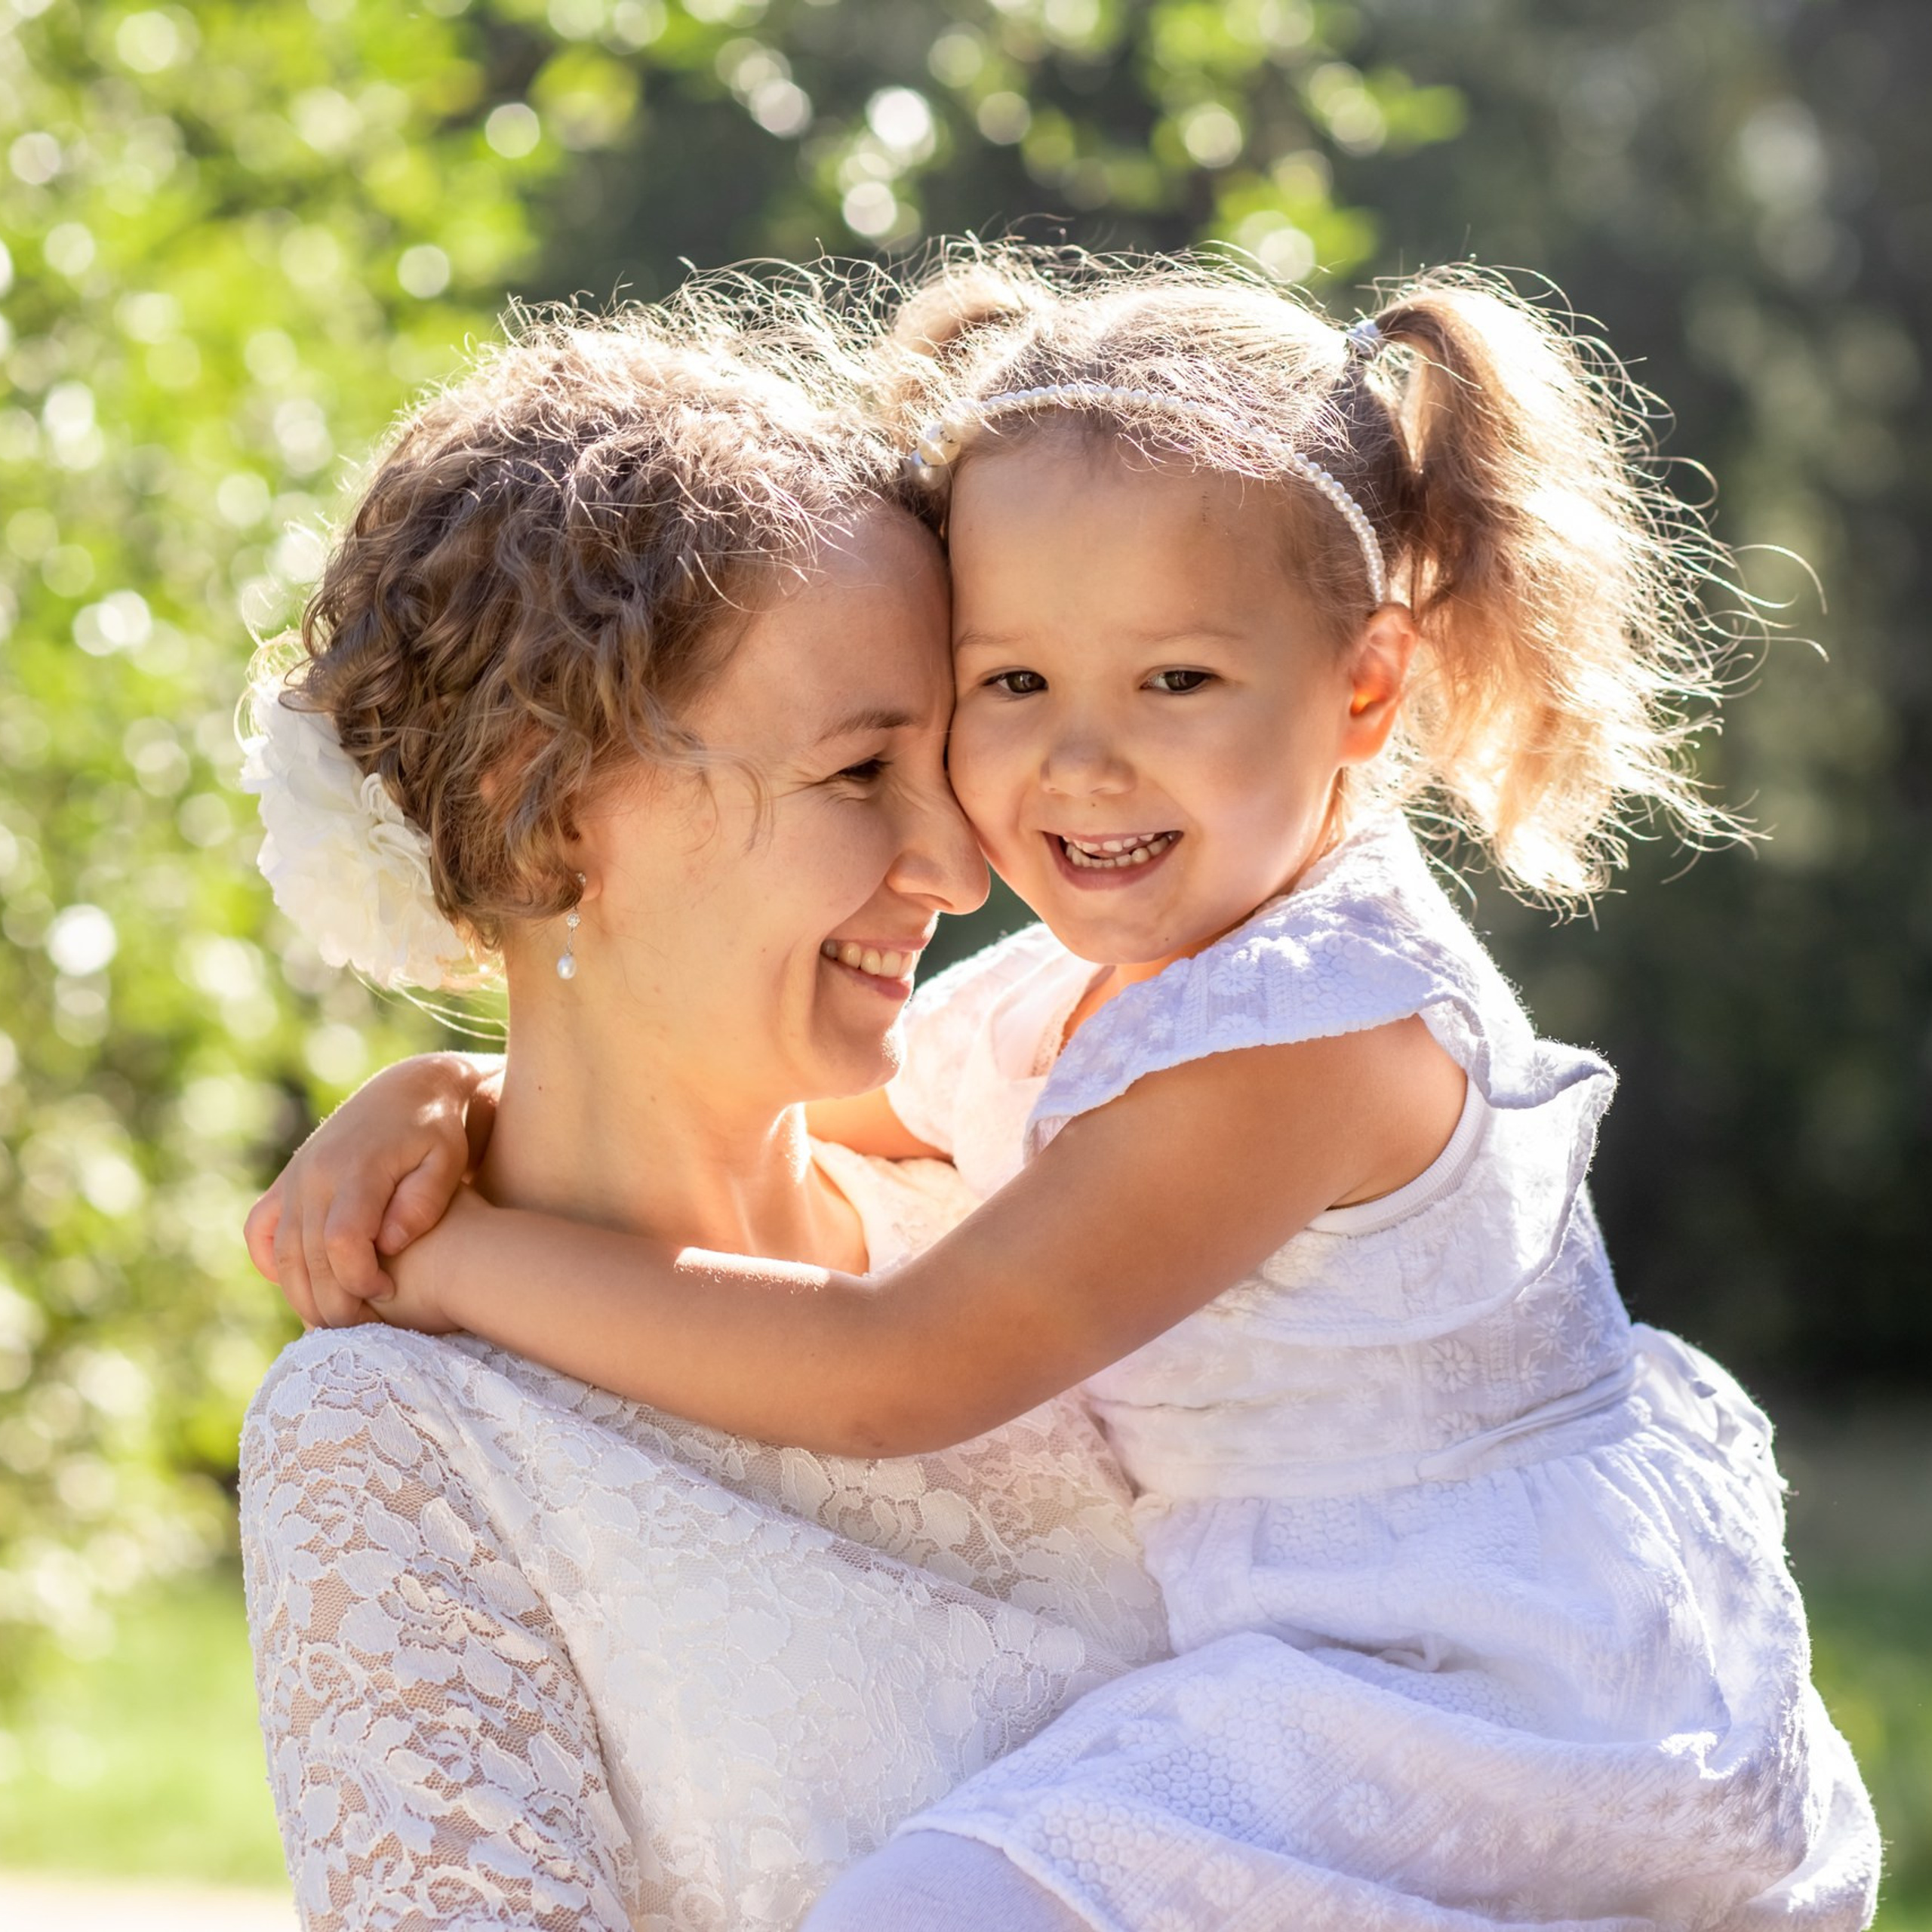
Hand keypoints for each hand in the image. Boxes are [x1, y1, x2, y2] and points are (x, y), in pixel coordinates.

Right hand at [244, 1053, 491, 1330]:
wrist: (409, 1091)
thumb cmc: (438, 1132)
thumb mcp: (447, 1161)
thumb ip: (423, 1202)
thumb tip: (388, 1245)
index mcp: (356, 1169)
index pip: (341, 1241)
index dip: (359, 1279)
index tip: (387, 1293)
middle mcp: (315, 1175)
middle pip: (308, 1258)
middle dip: (334, 1302)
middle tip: (364, 1326)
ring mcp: (295, 1178)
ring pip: (283, 1254)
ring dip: (304, 1295)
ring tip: (339, 1320)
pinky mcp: (287, 1182)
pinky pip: (261, 1231)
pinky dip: (273, 1264)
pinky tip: (301, 1284)